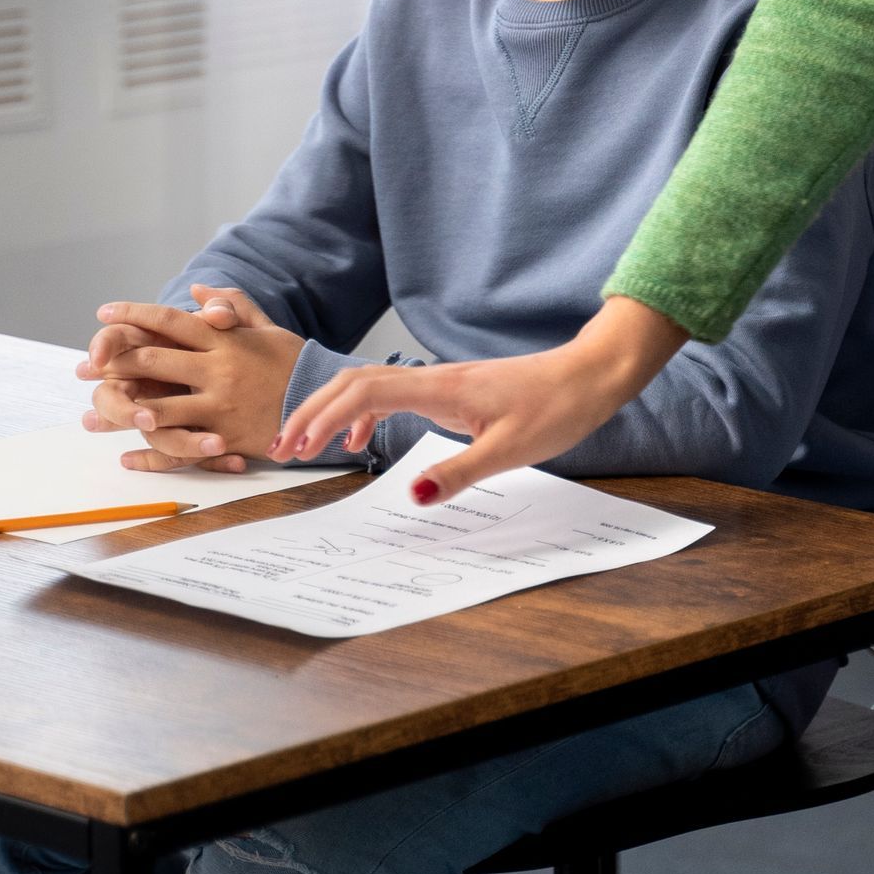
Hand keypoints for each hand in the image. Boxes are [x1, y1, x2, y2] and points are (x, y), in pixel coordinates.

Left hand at [76, 285, 302, 472]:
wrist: (326, 403)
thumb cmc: (295, 364)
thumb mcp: (266, 329)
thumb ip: (231, 307)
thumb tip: (196, 292)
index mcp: (225, 341)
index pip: (170, 322)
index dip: (135, 315)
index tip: (105, 313)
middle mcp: (219, 371)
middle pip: (154, 362)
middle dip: (116, 361)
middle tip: (88, 365)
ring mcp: (220, 406)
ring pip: (160, 409)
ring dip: (123, 409)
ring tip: (96, 411)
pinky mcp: (226, 437)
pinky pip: (180, 447)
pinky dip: (151, 454)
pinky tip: (129, 454)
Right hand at [274, 296, 687, 502]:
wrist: (590, 376)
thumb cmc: (557, 407)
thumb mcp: (511, 449)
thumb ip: (459, 472)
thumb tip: (415, 497)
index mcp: (441, 389)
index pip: (364, 393)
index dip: (323, 416)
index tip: (298, 447)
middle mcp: (435, 379)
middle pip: (355, 384)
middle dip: (314, 412)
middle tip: (283, 448)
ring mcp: (443, 382)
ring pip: (372, 386)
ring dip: (336, 411)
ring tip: (312, 446)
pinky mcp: (455, 390)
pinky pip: (397, 394)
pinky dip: (369, 412)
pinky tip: (365, 436)